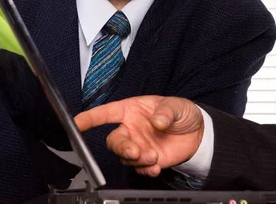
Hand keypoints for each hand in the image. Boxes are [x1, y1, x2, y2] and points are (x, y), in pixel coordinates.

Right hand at [74, 96, 203, 176]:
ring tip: (154, 156)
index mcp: (132, 110)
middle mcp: (131, 129)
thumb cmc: (181, 112)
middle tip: (135, 151)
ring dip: (137, 159)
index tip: (77, 122)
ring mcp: (138, 145)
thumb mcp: (176, 106)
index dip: (90, 118)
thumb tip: (156, 122)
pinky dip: (146, 170)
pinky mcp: (147, 160)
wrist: (197, 132)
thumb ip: (166, 112)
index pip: (107, 113)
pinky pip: (139, 169)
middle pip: (114, 141)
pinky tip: (156, 167)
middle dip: (122, 148)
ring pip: (125, 157)